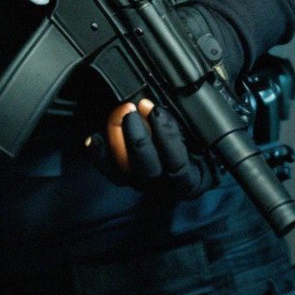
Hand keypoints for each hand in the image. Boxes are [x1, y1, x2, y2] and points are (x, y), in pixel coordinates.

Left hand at [86, 99, 216, 200]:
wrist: (187, 172)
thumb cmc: (197, 150)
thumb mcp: (200, 139)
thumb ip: (183, 126)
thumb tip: (157, 107)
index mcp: (188, 179)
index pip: (176, 164)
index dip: (165, 135)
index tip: (155, 110)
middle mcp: (163, 186)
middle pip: (147, 169)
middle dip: (137, 137)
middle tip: (131, 109)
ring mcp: (142, 184)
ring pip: (126, 170)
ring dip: (119, 139)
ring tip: (119, 113)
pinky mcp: (126, 179)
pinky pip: (110, 171)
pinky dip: (100, 154)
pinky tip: (93, 138)